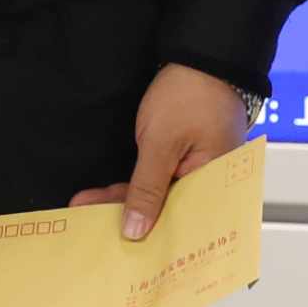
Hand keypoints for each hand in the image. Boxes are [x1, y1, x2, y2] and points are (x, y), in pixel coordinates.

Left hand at [71, 62, 254, 242]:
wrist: (198, 56)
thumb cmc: (191, 94)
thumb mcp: (161, 144)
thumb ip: (147, 189)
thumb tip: (136, 230)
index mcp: (218, 186)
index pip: (184, 225)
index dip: (152, 241)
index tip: (119, 250)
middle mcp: (211, 185)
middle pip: (170, 215)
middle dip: (133, 224)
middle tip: (95, 234)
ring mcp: (197, 173)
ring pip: (159, 200)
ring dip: (125, 205)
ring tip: (88, 212)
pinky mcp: (183, 163)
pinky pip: (157, 183)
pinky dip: (132, 189)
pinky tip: (103, 197)